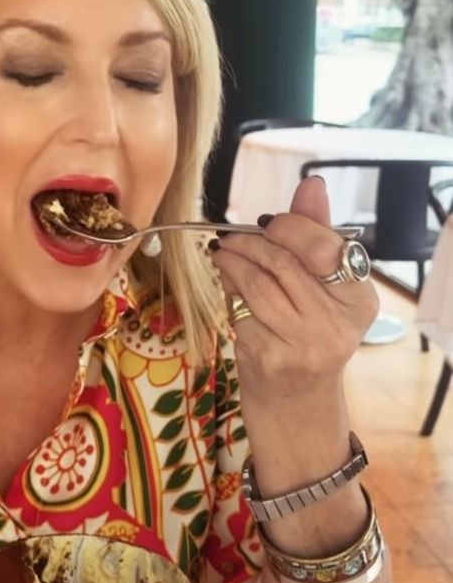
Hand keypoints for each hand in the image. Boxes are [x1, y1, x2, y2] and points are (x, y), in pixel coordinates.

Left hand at [209, 175, 377, 408]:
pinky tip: (230, 290)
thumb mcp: (322, 285)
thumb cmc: (308, 329)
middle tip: (229, 237)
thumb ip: (316, 232)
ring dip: (231, 264)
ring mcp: (304, 345)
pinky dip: (229, 294)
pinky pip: (239, 310)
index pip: (323, 247)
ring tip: (223, 256)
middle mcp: (338, 325)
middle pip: (282, 263)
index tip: (265, 223)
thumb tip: (312, 184)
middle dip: (248, 243)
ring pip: (255, 284)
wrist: (296, 398)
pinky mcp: (271, 359)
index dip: (288, 227)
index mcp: (360, 299)